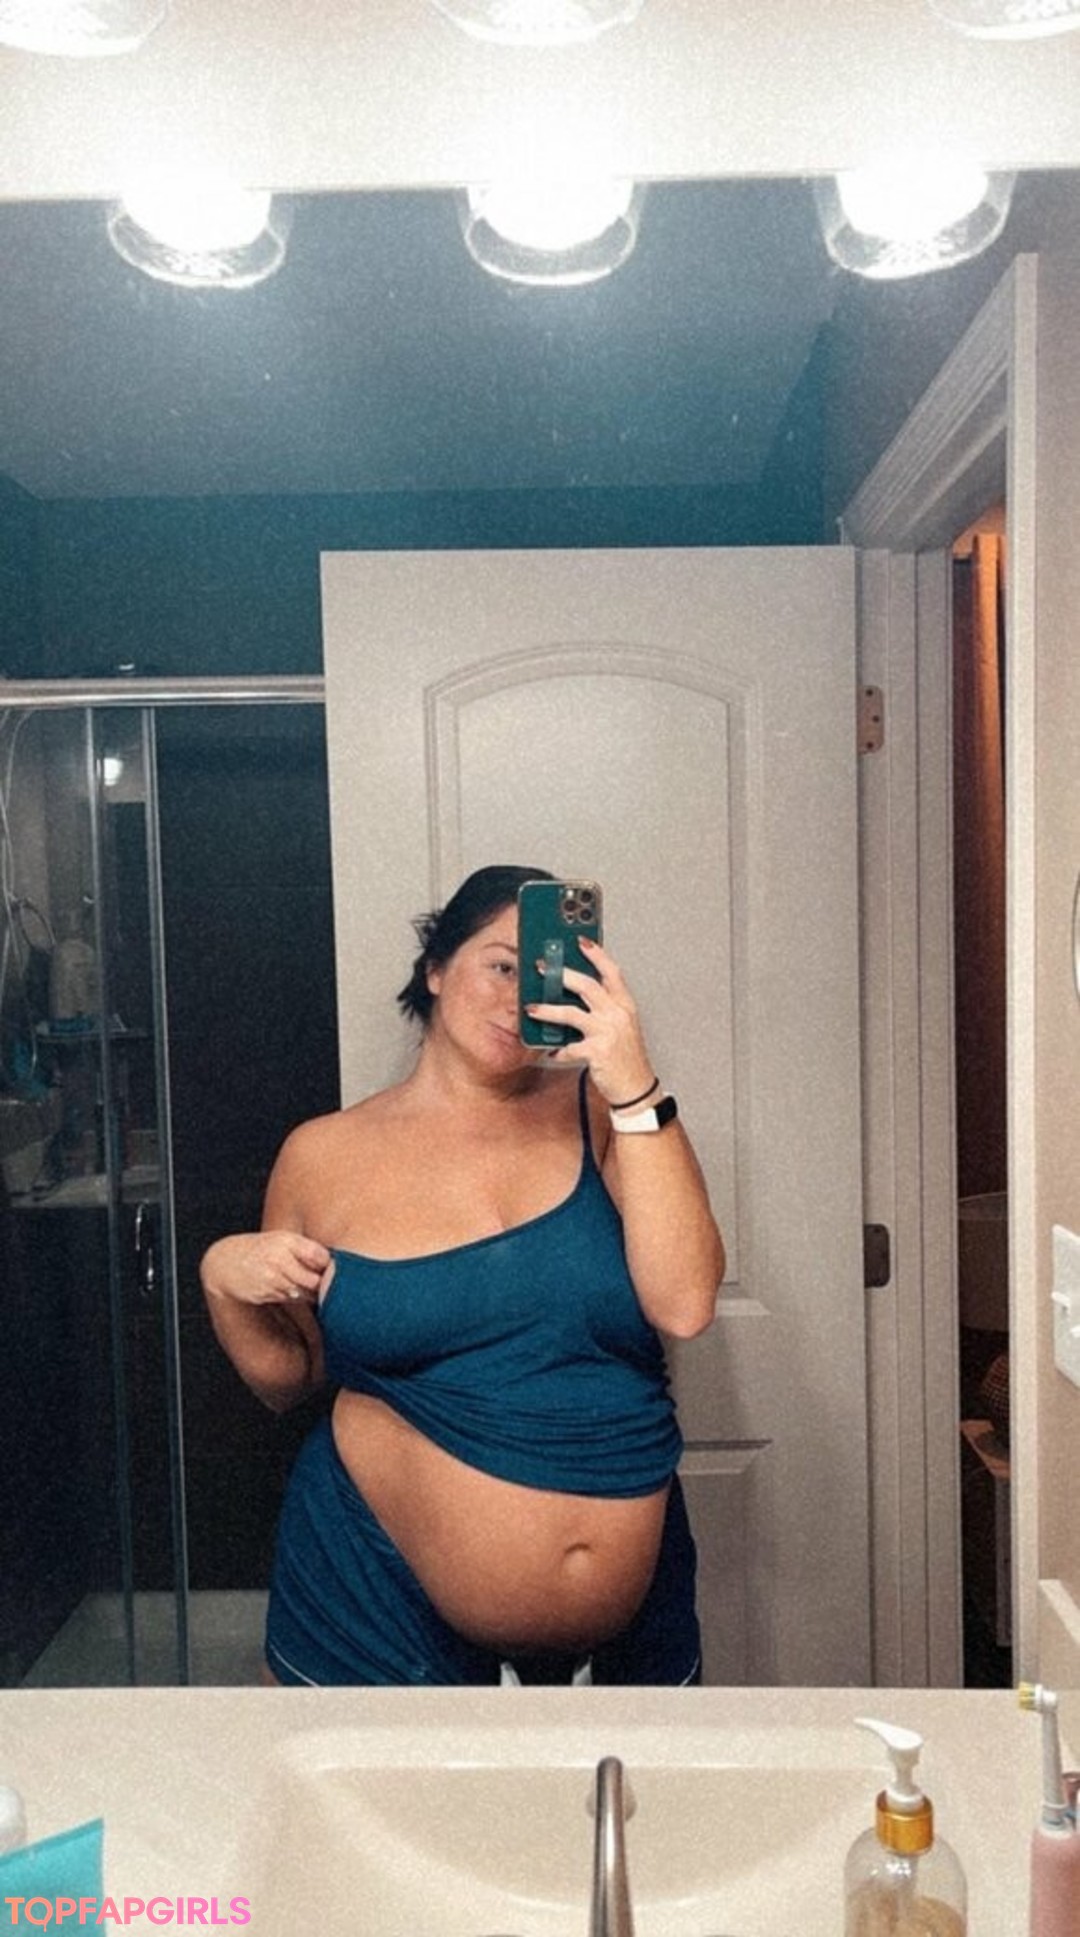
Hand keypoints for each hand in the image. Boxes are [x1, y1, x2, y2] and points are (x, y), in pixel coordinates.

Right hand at [200, 1230, 331, 1306]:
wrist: (225, 1263)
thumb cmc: (259, 1249)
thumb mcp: (280, 1239)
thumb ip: (304, 1248)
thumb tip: (333, 1263)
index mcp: (287, 1241)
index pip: (320, 1257)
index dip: (329, 1265)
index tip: (330, 1268)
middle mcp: (280, 1259)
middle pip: (316, 1280)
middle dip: (323, 1285)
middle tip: (327, 1284)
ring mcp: (273, 1278)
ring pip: (305, 1293)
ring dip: (311, 1294)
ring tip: (307, 1287)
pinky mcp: (267, 1293)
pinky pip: (291, 1299)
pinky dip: (296, 1297)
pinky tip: (290, 1290)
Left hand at [524, 936, 655, 1107]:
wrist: (637, 1088)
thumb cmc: (626, 1057)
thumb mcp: (621, 1027)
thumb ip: (604, 1009)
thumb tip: (575, 995)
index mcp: (625, 1005)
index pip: (612, 972)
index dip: (597, 954)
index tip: (581, 941)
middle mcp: (618, 1014)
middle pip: (587, 985)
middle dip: (561, 974)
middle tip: (541, 967)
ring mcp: (608, 1032)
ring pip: (572, 1013)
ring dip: (548, 1010)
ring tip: (531, 1009)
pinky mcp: (598, 1051)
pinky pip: (570, 1046)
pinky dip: (559, 1050)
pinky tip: (552, 1052)